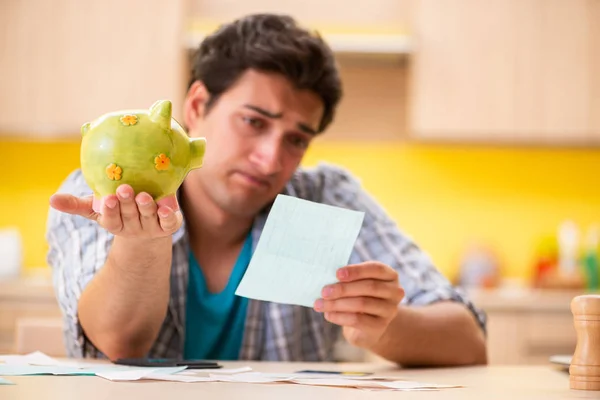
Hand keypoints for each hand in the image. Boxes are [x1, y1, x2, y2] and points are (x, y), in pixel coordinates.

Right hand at [49, 184, 181, 238]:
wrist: (150, 228)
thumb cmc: (119, 212)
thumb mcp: (97, 208)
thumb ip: (77, 204)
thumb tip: (52, 200)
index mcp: (115, 223)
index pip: (111, 219)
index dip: (110, 210)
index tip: (108, 199)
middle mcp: (133, 226)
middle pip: (129, 215)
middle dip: (127, 203)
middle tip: (125, 189)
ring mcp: (151, 227)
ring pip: (149, 216)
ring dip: (146, 207)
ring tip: (143, 196)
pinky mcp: (168, 225)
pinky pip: (169, 222)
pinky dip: (168, 216)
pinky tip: (167, 207)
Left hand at [313, 262, 403, 349]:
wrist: (368, 326)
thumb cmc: (359, 297)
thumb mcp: (357, 285)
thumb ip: (348, 279)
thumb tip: (326, 278)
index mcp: (390, 276)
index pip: (376, 269)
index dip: (357, 270)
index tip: (337, 273)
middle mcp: (395, 292)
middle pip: (369, 287)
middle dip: (344, 288)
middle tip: (324, 291)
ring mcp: (389, 310)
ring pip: (362, 304)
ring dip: (337, 304)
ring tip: (320, 304)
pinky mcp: (380, 326)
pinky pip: (357, 320)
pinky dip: (340, 316)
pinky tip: (328, 314)